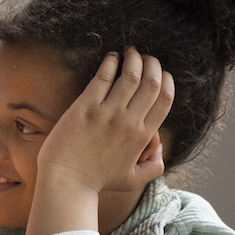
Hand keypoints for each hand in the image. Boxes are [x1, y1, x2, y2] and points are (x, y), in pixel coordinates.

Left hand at [37, 48, 172, 196]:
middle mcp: (129, 122)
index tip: (161, 73)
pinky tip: (111, 56)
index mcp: (143, 136)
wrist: (67, 182)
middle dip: (153, 64)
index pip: (165, 100)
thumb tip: (161, 149)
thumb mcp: (132, 179)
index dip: (167, 81)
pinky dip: (111, 62)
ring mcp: (107, 113)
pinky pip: (103, 77)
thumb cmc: (96, 181)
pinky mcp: (85, 107)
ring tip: (130, 51)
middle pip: (152, 83)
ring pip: (131, 75)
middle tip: (146, 57)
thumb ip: (154, 167)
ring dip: (134, 58)